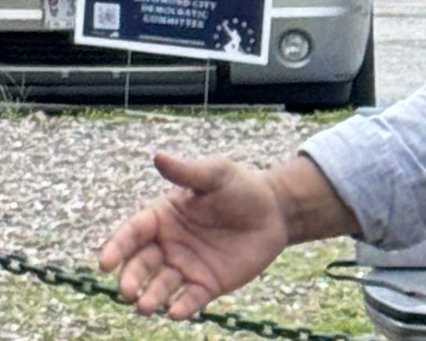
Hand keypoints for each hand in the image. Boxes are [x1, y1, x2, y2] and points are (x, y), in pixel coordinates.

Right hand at [98, 152, 289, 319]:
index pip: (132, 233)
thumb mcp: (217, 175)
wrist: (276, 210)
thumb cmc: (241, 187)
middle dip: (131, 279)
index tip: (105, 262)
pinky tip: (177, 312)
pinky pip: (189, 300)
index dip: (117, 247)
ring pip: (160, 287)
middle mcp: (167, 246)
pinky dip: (181, 308)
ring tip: (146, 305)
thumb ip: (188, 172)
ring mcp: (185, 268)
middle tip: (128, 291)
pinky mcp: (206, 286)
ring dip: (151, 298)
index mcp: (162, 218)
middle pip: (140, 265)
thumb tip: (158, 157)